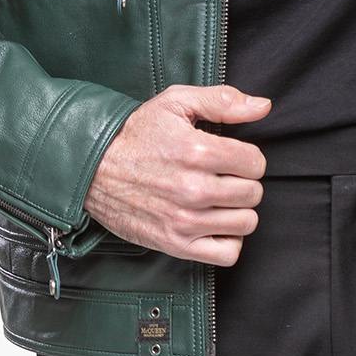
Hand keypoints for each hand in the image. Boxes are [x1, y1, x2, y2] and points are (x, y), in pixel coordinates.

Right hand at [83, 83, 269, 264]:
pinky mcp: (176, 244)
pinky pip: (227, 254)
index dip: (247, 157)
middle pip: (253, 193)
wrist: (93, 169)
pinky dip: (228, 240)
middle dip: (243, 182)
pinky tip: (214, 222)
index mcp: (198, 151)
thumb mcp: (176, 103)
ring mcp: (185, 221)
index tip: (231, 156)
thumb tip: (263, 106)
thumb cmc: (137, 134)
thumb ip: (223, 101)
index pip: (256, 163)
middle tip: (224, 176)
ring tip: (219, 198)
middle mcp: (194, 189)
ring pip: (246, 223)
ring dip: (237, 210)